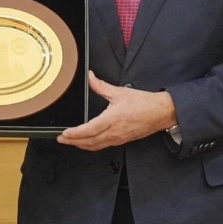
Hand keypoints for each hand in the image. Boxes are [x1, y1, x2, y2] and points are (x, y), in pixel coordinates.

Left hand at [58, 72, 176, 151]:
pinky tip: (87, 142)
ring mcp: (118, 138)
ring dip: (81, 145)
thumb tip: (90, 77)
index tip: (64, 134)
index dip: (75, 134)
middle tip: (61, 139)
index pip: (89, 130)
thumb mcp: (120, 92)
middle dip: (73, 142)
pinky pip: (103, 146)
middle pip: (89, 142)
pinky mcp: (122, 141)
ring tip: (70, 141)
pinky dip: (92, 146)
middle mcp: (114, 132)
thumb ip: (101, 86)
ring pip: (96, 146)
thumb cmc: (143, 103)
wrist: (161, 113)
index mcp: (112, 119)